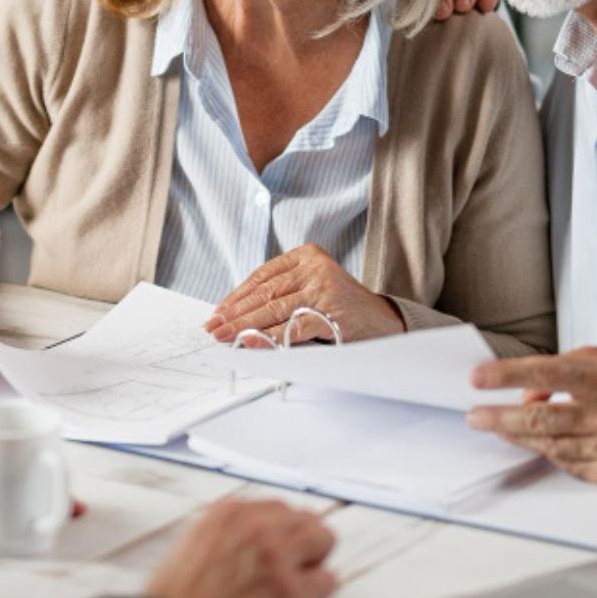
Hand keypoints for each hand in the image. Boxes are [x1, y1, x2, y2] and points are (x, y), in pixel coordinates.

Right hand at [145, 498, 337, 597]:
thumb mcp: (195, 545)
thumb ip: (229, 533)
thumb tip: (258, 536)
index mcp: (228, 513)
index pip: (278, 507)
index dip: (282, 531)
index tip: (281, 546)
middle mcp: (254, 526)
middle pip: (305, 517)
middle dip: (303, 543)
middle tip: (295, 565)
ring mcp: (275, 555)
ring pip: (324, 538)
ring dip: (315, 561)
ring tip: (299, 582)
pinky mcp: (288, 589)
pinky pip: (328, 581)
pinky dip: (318, 594)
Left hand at [204, 243, 403, 344]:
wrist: (383, 321)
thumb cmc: (340, 308)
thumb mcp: (311, 288)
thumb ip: (281, 294)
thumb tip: (235, 314)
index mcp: (306, 254)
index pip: (262, 276)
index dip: (236, 296)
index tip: (218, 312)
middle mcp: (314, 266)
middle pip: (264, 293)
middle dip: (234, 313)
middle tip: (213, 328)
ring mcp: (323, 287)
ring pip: (274, 309)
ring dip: (244, 326)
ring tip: (225, 336)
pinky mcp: (331, 310)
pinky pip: (292, 326)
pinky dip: (269, 337)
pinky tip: (251, 342)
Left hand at [466, 347, 596, 484]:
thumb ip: (561, 368)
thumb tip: (525, 393)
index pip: (546, 373)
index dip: (507, 376)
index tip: (477, 378)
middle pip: (540, 419)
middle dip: (499, 418)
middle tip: (474, 416)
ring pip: (547, 445)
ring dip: (516, 437)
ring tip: (497, 427)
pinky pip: (565, 463)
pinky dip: (547, 451)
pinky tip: (534, 442)